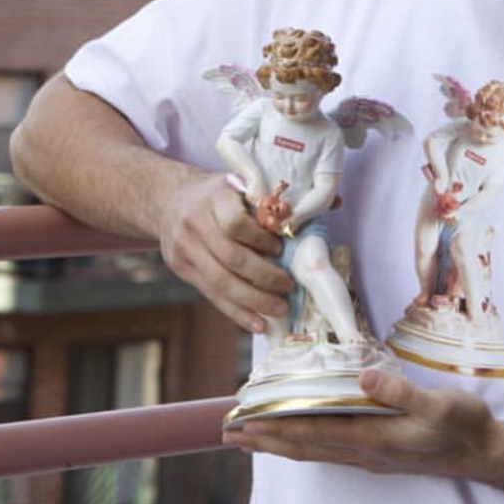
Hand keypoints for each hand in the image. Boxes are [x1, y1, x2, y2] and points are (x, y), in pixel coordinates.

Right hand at [157, 172, 293, 333]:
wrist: (169, 199)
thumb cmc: (218, 191)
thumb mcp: (244, 181)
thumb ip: (282, 194)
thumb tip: (334, 202)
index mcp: (214, 197)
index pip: (236, 224)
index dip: (261, 240)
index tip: (281, 248)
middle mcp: (196, 223)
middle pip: (231, 258)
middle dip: (264, 277)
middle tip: (289, 287)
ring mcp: (185, 248)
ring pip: (221, 282)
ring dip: (253, 300)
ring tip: (280, 308)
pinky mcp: (181, 268)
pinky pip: (211, 295)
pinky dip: (236, 311)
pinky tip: (257, 322)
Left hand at [223, 369, 494, 476]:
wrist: (482, 452)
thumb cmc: (462, 424)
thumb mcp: (438, 404)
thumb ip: (400, 391)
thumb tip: (363, 377)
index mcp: (374, 436)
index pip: (312, 432)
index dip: (276, 426)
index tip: (244, 420)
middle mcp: (365, 451)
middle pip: (303, 446)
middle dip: (264, 439)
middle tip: (228, 432)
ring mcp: (370, 455)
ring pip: (313, 452)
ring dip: (278, 445)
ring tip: (250, 440)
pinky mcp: (378, 453)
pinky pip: (328, 451)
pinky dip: (302, 446)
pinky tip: (298, 441)